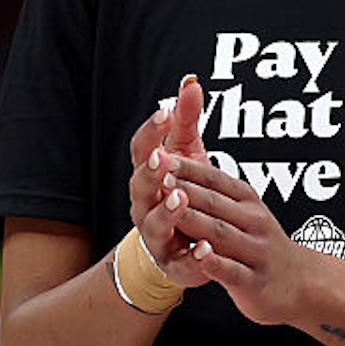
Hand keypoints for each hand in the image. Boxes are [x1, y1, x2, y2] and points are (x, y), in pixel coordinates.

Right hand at [125, 76, 210, 286]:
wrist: (181, 247)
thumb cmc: (182, 192)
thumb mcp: (187, 154)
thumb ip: (187, 122)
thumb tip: (191, 82)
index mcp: (148, 177)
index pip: (142, 150)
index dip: (151, 131)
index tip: (165, 112)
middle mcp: (145, 205)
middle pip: (140, 186)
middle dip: (150, 172)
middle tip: (162, 158)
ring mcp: (157, 235)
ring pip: (154, 224)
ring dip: (166, 211)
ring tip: (179, 197)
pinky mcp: (176, 262)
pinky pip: (182, 260)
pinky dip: (193, 255)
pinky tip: (204, 248)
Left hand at [154, 151, 316, 326]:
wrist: (302, 282)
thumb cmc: (261, 246)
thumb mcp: (246, 213)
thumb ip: (216, 195)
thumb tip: (179, 169)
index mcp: (248, 202)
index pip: (214, 179)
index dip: (187, 168)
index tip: (160, 156)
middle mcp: (254, 221)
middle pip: (214, 202)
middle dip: (183, 189)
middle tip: (155, 176)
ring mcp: (255, 251)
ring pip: (220, 232)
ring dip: (194, 219)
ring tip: (169, 208)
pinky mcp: (253, 280)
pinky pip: (231, 269)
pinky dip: (214, 261)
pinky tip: (199, 253)